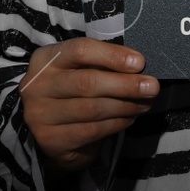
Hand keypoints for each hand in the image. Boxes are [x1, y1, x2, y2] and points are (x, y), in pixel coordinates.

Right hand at [17, 37, 158, 173]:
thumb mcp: (79, 70)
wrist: (49, 133)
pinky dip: (116, 123)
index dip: (112, 55)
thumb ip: (102, 64)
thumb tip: (138, 65)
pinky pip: (92, 130)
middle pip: (88, 82)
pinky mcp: (51, 140)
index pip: (80, 50)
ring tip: (145, 103)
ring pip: (92, 109)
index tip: (139, 62)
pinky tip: (130, 118)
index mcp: (46, 58)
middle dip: (125, 84)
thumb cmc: (71, 92)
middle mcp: (37, 85)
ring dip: (125, 106)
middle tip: (152, 87)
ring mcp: (41, 114)